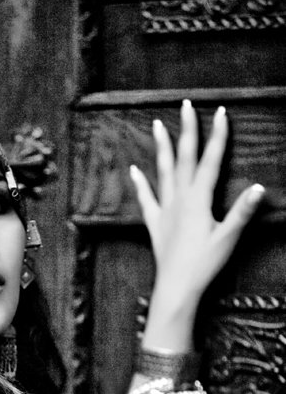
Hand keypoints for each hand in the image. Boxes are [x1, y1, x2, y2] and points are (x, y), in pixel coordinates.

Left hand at [130, 100, 263, 346]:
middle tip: (185, 105)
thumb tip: (259, 188)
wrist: (176, 288)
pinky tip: (134, 170)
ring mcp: (165, 210)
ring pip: (163, 172)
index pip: (210, 161)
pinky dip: (140, 183)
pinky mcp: (155, 224)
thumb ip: (242, 212)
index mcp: (198, 200)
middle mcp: (179, 200)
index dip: (217, 136)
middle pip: (184, 158)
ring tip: (156, 124)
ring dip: (162, 148)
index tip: (221, 112)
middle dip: (187, 130)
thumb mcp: (227, 238)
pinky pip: (146, 199)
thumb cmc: (203, 265)